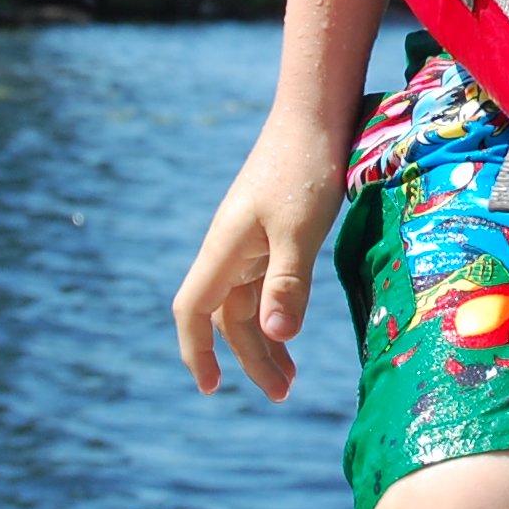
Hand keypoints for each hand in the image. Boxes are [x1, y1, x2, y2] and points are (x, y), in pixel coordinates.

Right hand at [173, 108, 348, 400]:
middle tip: (283, 394)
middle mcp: (230, 248)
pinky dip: (277, 313)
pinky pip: (265, 285)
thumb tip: (274, 336)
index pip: (193, 311)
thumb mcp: (300, 229)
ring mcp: (250, 239)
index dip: (195, 351)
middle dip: (249, 358)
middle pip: (227, 317)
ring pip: (247, 303)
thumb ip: (287, 283)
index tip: (209, 387)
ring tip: (290, 379)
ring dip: (266, 341)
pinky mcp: (273, 231)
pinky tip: (292, 328)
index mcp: (225, 248)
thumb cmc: (306, 166)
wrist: (316, 113)